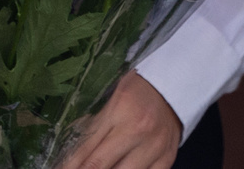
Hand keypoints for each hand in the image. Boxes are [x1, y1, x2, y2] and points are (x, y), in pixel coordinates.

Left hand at [57, 72, 181, 168]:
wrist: (176, 84)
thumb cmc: (137, 90)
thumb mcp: (110, 101)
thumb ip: (91, 128)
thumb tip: (67, 160)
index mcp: (119, 110)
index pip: (84, 152)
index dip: (66, 168)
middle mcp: (138, 130)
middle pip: (99, 168)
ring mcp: (155, 146)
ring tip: (99, 168)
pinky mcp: (167, 157)